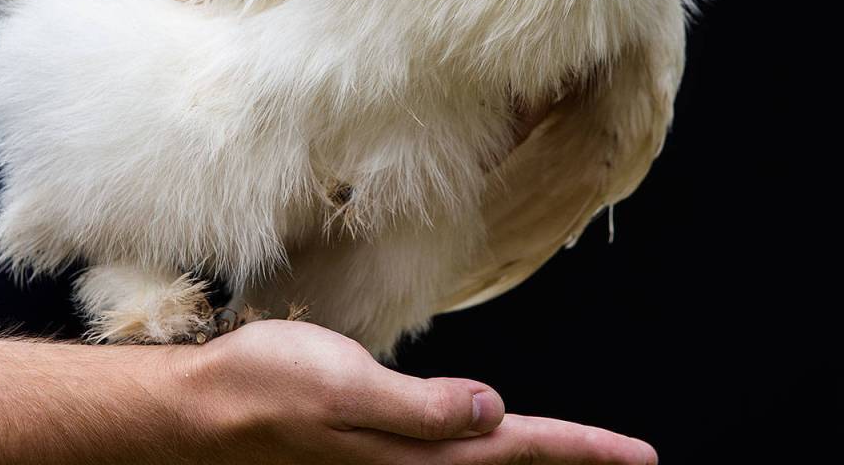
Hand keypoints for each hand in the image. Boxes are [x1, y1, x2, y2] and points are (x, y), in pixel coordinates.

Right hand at [176, 319, 657, 463]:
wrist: (206, 408)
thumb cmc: (269, 387)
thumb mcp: (345, 389)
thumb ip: (421, 408)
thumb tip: (494, 414)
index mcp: (415, 454)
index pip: (515, 450)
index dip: (579, 450)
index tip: (637, 454)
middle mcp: (412, 464)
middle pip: (509, 462)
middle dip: (571, 458)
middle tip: (630, 456)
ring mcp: (393, 457)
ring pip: (483, 462)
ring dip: (534, 455)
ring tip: (580, 450)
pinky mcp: (375, 444)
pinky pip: (449, 453)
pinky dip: (487, 447)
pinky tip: (491, 439)